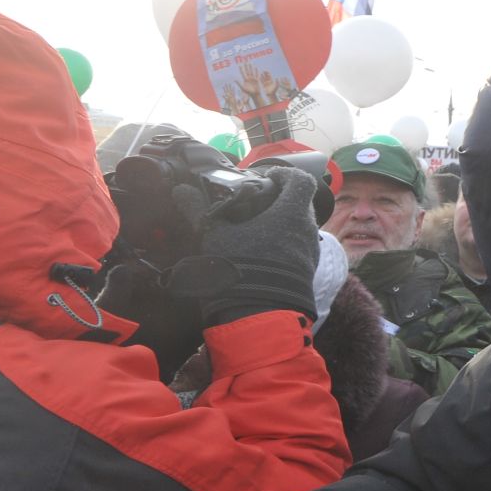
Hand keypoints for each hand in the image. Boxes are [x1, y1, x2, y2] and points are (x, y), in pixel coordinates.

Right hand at [190, 166, 321, 327]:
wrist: (258, 317)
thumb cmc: (239, 269)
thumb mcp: (215, 236)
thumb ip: (198, 211)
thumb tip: (181, 190)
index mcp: (291, 214)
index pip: (302, 181)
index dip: (286, 174)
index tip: (269, 177)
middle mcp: (307, 230)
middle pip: (301, 202)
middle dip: (281, 198)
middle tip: (257, 201)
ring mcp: (310, 252)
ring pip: (301, 226)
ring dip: (283, 222)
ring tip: (256, 227)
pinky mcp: (308, 270)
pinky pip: (300, 247)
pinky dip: (286, 242)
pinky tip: (263, 250)